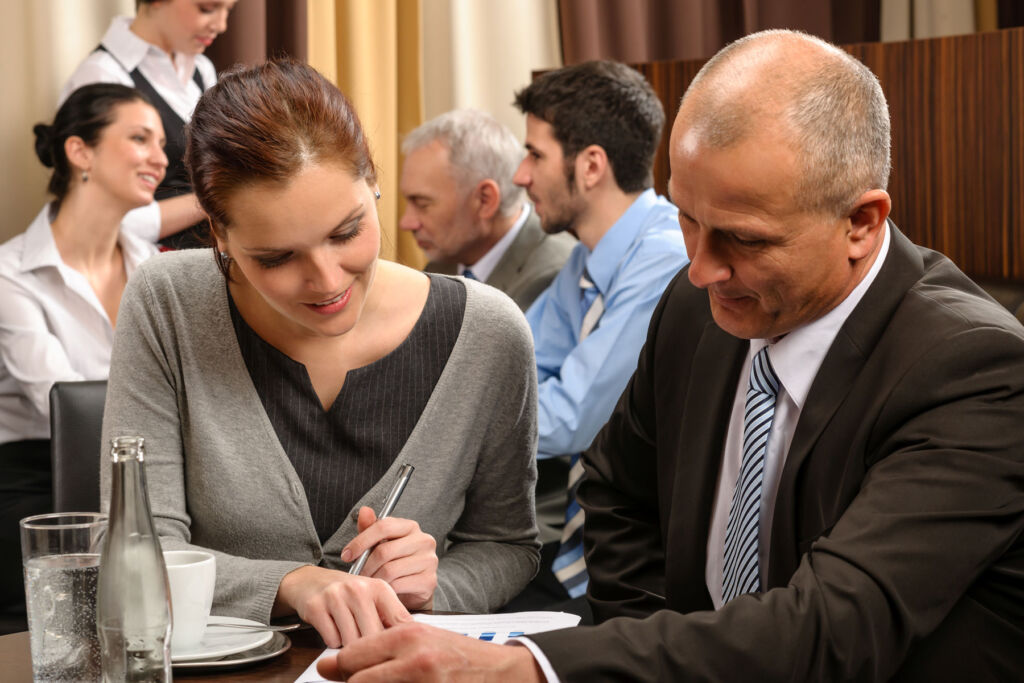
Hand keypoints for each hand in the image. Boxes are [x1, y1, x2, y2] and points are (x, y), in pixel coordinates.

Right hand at [275, 565, 410, 647]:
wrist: (309, 581)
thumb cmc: (346, 594)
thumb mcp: (373, 598)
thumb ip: (391, 617)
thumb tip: (408, 642)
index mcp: (380, 588)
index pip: (399, 622)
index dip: (399, 640)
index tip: (397, 649)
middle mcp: (359, 589)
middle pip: (374, 636)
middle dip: (370, 646)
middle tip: (365, 645)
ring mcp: (336, 596)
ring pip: (352, 641)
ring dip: (349, 644)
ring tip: (347, 632)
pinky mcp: (316, 607)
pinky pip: (331, 640)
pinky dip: (332, 641)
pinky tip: (332, 628)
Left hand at [316, 622, 543, 681]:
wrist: (497, 671)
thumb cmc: (456, 654)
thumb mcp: (420, 637)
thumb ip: (381, 646)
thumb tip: (336, 662)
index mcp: (407, 635)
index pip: (351, 654)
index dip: (338, 667)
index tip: (334, 671)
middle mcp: (413, 658)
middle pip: (356, 679)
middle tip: (355, 680)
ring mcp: (422, 681)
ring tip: (384, 679)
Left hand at [341, 506, 438, 609]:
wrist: (413, 590)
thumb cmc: (394, 563)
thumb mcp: (380, 544)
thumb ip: (370, 528)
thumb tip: (364, 510)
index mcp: (411, 526)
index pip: (384, 526)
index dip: (361, 541)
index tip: (346, 555)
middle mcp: (424, 540)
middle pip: (384, 551)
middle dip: (365, 566)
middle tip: (357, 575)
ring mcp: (429, 561)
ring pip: (389, 570)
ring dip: (374, 579)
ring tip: (369, 583)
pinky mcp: (429, 580)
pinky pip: (398, 585)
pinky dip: (385, 590)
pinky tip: (383, 590)